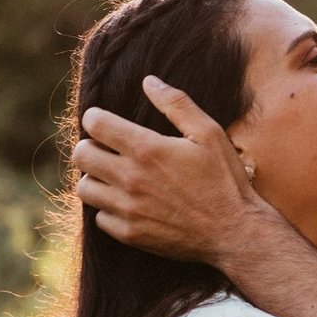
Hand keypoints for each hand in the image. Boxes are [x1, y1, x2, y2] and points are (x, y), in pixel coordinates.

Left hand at [73, 75, 263, 262]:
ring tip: (114, 177)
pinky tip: (129, 203)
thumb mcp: (209, 134)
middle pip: (81, 155)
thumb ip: (177, 104)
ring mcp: (128, 209)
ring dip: (96, 179)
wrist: (234, 232)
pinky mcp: (130, 234)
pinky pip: (100, 217)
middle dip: (90, 146)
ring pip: (85, 188)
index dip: (96, 118)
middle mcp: (131, 179)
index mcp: (148, 149)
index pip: (95, 124)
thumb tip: (149, 81)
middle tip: (107, 149)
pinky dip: (109, 209)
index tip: (104, 122)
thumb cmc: (225, 180)